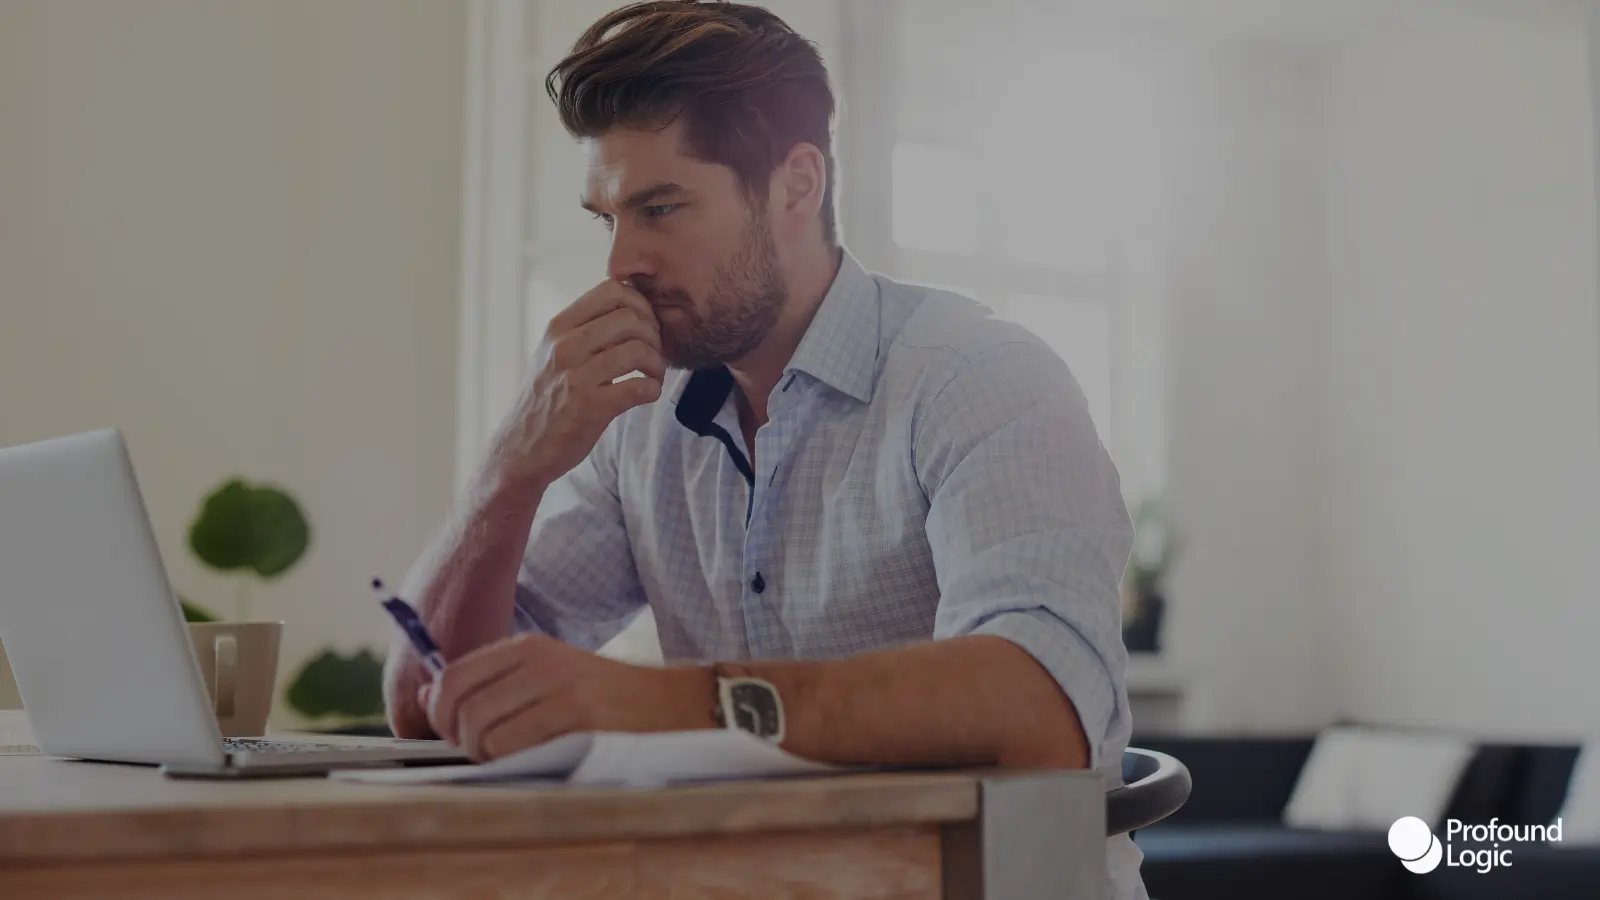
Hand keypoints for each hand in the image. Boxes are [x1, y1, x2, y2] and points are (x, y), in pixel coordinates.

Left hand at [419, 633, 714, 761]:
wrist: (668, 705)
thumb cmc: (601, 699)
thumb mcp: (545, 676)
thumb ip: (489, 684)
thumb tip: (428, 696)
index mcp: (526, 647)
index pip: (452, 677)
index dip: (439, 714)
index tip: (453, 733)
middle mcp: (538, 662)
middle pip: (460, 708)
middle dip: (460, 742)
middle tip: (483, 754)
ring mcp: (559, 688)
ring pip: (481, 732)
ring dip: (485, 758)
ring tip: (511, 758)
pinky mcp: (577, 717)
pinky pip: (513, 748)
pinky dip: (510, 764)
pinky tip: (532, 760)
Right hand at [488, 280, 664, 489]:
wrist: (522, 449)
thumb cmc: (546, 398)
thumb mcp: (553, 352)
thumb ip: (583, 328)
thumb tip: (629, 303)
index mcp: (558, 327)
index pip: (613, 290)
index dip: (640, 305)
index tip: (644, 326)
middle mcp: (564, 346)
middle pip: (631, 317)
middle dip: (653, 335)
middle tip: (652, 354)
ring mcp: (575, 376)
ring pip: (639, 349)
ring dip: (657, 364)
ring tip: (652, 375)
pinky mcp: (589, 408)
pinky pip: (640, 387)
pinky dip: (652, 389)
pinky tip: (646, 394)